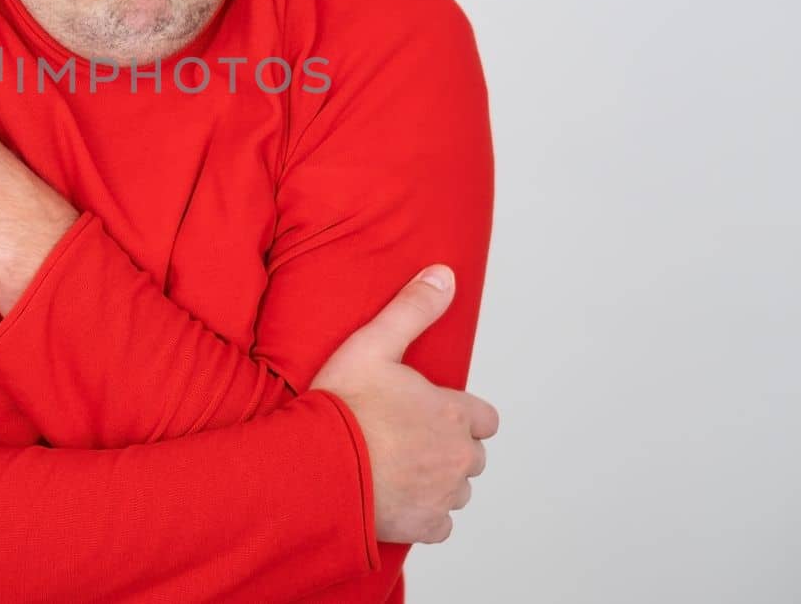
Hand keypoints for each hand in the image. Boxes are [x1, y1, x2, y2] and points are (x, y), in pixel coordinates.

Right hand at [310, 265, 498, 545]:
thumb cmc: (341, 405)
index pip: (485, 419)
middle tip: (405, 438)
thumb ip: (413, 308)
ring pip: (456, 489)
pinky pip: (440, 524)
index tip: (428, 412)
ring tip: (396, 466)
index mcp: (454, 413)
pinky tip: (395, 498)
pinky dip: (423, 514)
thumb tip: (444, 275)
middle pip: (471, 456)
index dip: (459, 414)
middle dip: (447, 447)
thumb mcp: (373, 343)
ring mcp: (443, 494)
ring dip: (437, 480)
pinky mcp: (424, 526)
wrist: (315, 465)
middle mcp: (458, 456)